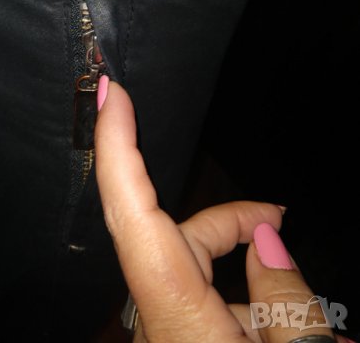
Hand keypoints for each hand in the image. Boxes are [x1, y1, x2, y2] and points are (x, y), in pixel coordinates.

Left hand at [95, 78, 349, 342]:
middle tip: (280, 216)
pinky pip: (195, 294)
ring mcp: (165, 334)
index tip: (113, 95)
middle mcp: (161, 326)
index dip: (118, 149)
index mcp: (180, 322)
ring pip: (192, 266)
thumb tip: (267, 240)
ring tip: (301, 283)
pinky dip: (235, 289)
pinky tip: (276, 314)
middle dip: (229, 218)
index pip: (134, 218)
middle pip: (180, 238)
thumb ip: (286, 298)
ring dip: (244, 263)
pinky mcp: (175, 340)